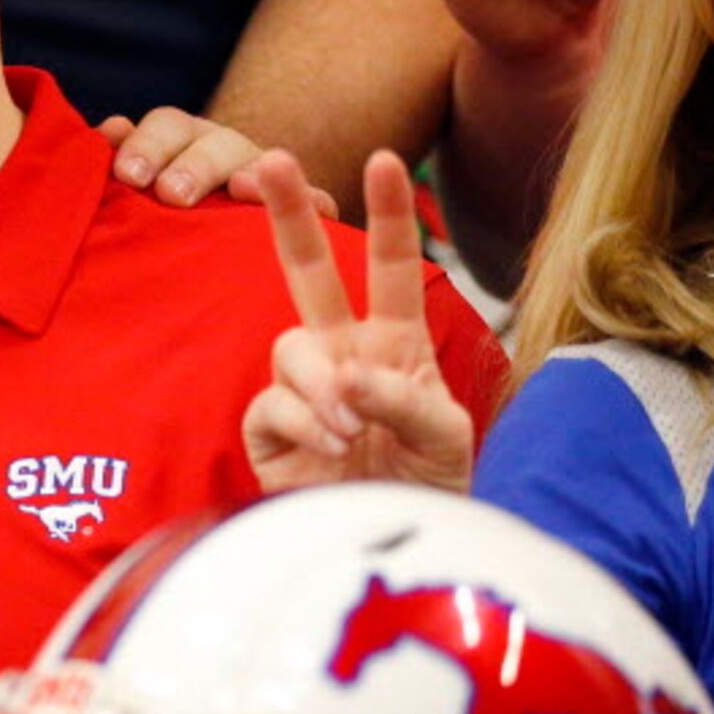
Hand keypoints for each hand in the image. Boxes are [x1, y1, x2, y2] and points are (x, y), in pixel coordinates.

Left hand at [98, 109, 334, 216]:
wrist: (208, 261)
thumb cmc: (151, 226)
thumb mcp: (129, 195)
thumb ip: (115, 168)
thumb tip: (109, 131)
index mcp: (180, 144)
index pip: (168, 127)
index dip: (147, 145)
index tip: (127, 176)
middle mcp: (224, 152)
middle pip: (215, 142)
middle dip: (193, 164)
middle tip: (172, 194)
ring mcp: (266, 177)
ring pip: (264, 166)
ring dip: (254, 173)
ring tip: (242, 189)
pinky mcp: (307, 210)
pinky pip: (317, 203)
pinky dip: (312, 201)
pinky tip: (311, 210)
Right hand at [245, 151, 473, 493]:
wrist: (388, 554)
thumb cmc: (426, 487)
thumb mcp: (444, 437)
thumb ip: (403, 397)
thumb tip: (347, 376)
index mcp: (395, 342)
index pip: (391, 267)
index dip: (388, 214)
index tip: (386, 159)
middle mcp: (343, 353)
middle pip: (308, 272)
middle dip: (289, 216)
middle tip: (270, 161)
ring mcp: (303, 388)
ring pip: (291, 346)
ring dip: (323, 383)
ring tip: (351, 430)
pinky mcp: (268, 427)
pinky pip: (273, 401)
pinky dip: (305, 420)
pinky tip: (330, 447)